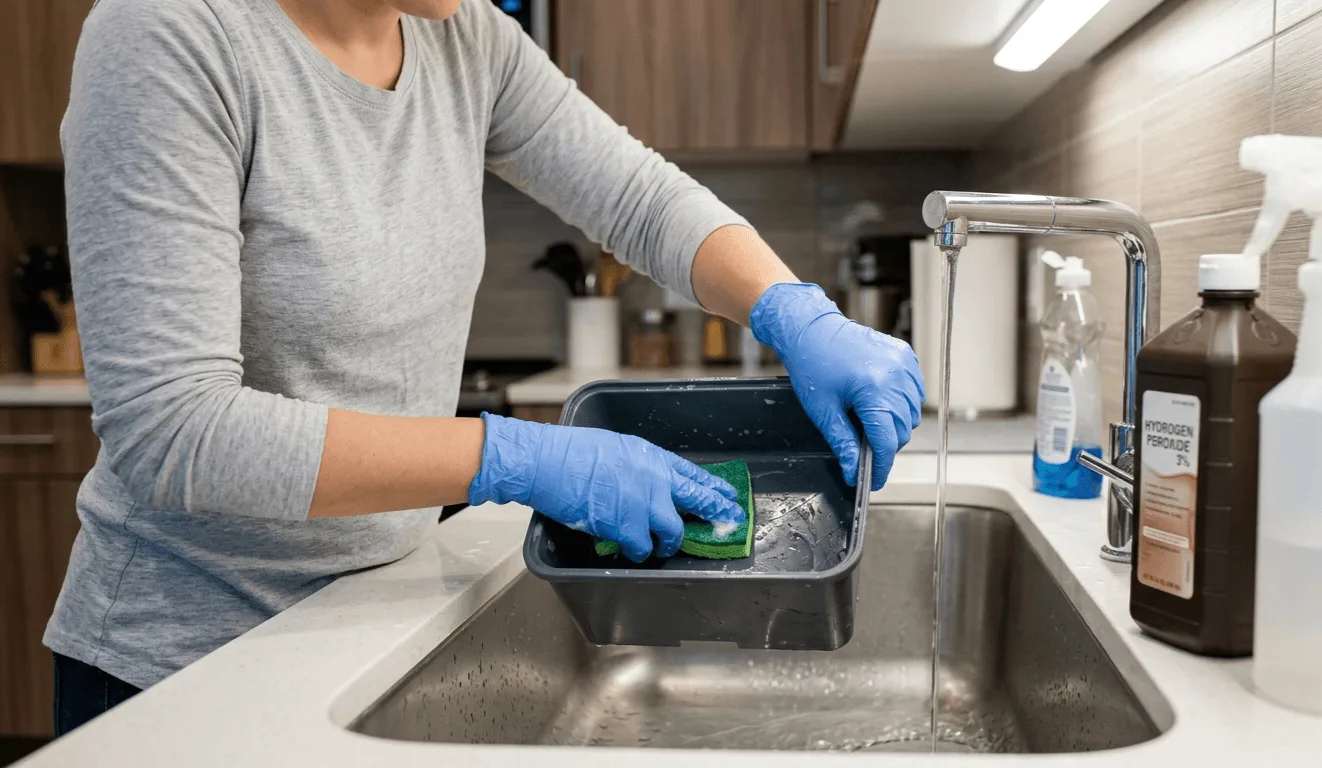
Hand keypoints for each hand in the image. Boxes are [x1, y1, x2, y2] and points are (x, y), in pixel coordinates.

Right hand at [467, 413, 744, 560]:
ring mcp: (645, 506)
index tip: (727, 495)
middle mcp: (656, 481)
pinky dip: (638, 552)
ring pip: (673, 533)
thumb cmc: (574, 452)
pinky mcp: (628, 528)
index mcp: (653, 459)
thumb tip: (645, 482)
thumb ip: (639, 467)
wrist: (552, 463)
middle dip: (717, 513)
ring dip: (668, 544)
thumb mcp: (617, 449)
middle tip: (730, 522)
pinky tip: (630, 551)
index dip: (713, 487)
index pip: (694, 475)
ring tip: (661, 548)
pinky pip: (642, 549)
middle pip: (698, 500)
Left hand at [750, 283, 924, 490]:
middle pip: (902, 430)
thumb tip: (854, 471)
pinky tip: (880, 402)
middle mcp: (896, 375)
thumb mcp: (824, 411)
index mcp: (874, 389)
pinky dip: (902, 404)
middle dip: (884, 445)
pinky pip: (914, 392)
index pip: (887, 441)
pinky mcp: (906, 356)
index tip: (873, 482)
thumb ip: (844, 443)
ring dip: (894, 424)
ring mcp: (904, 364)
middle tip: (862, 448)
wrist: (812, 329)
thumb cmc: (812, 365)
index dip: (880, 467)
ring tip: (867, 420)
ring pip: (911, 414)